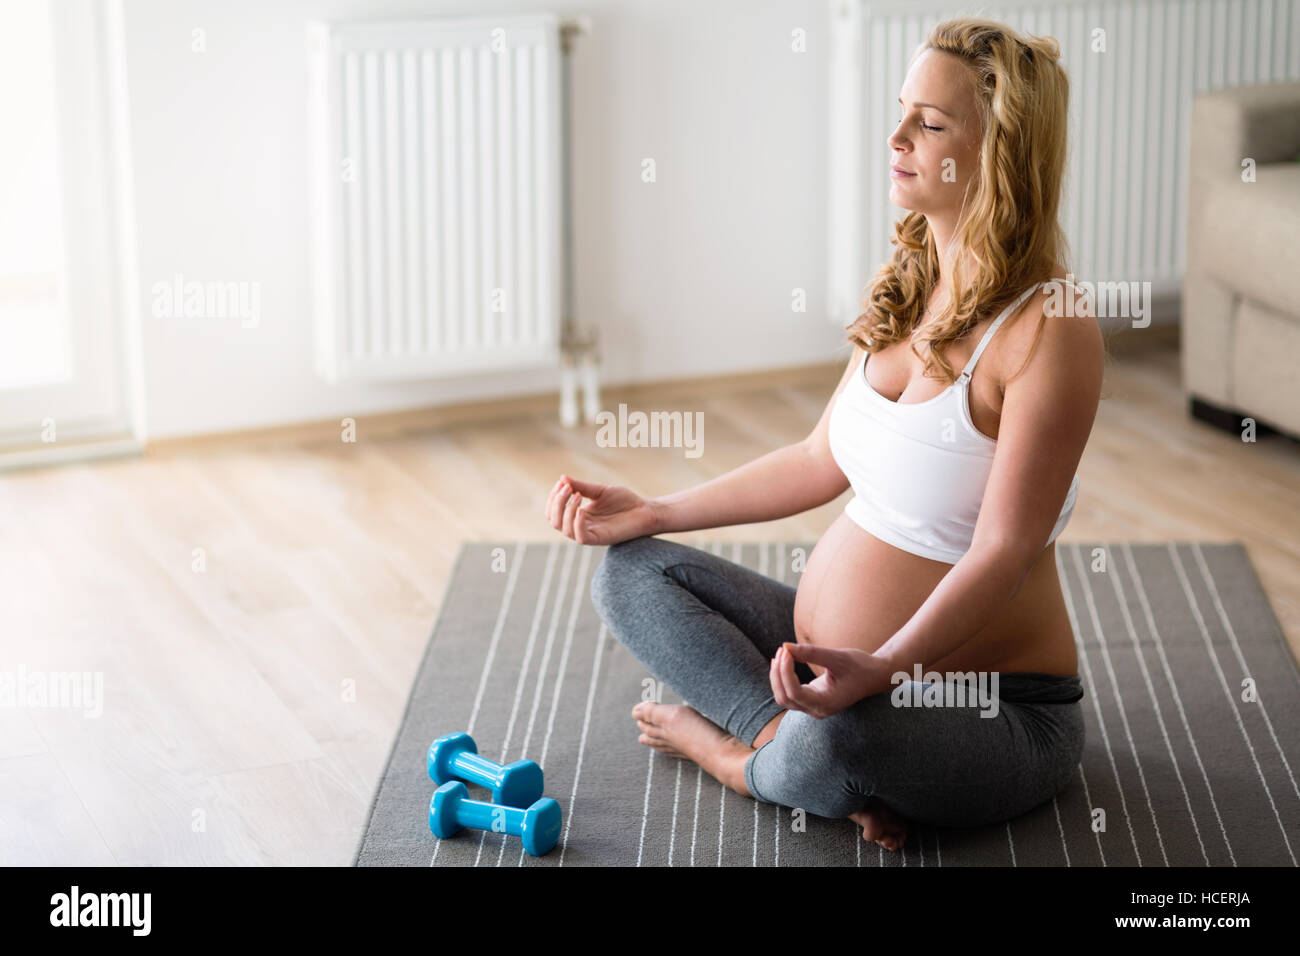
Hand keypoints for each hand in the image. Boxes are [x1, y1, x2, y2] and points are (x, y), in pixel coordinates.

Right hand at [544, 474, 660, 545]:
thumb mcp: (599, 490)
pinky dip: (576, 523)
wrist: (645, 510)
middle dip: (556, 503)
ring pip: (565, 530)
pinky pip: (580, 537)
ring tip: (577, 495)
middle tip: (567, 488)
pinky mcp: (600, 539)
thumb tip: (562, 478)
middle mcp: (581, 526)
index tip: (562, 482)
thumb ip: (581, 486)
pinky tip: (581, 509)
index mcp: (578, 515)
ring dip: (566, 511)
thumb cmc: (625, 501)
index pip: (554, 512)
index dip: (553, 498)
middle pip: (554, 521)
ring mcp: (590, 533)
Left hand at [769, 642, 893, 718]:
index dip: (785, 671)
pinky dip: (782, 678)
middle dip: (778, 674)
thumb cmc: (859, 666)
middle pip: (785, 698)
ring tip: (781, 654)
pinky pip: (789, 693)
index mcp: (826, 704)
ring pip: (784, 698)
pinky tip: (783, 661)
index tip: (786, 650)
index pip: (795, 693)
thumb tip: (785, 647)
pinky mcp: (811, 701)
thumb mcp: (837, 657)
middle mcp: (817, 710)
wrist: (874, 676)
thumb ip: (811, 653)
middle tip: (782, 650)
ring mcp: (813, 708)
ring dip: (778, 677)